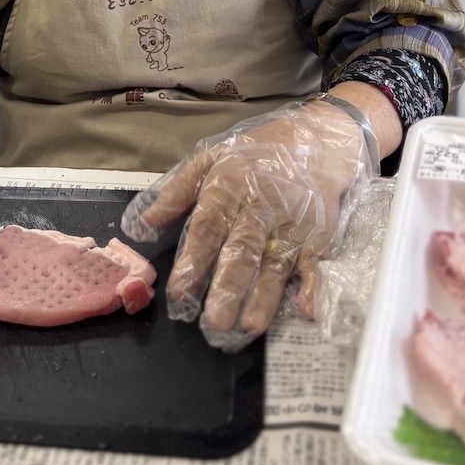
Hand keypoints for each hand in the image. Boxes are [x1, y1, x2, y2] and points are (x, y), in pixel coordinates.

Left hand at [120, 99, 373, 351]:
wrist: (318, 139)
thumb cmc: (256, 154)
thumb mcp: (211, 159)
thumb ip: (177, 192)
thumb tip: (145, 224)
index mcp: (229, 186)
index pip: (208, 227)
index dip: (193, 260)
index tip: (178, 291)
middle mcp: (261, 206)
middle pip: (243, 249)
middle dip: (228, 286)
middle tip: (214, 321)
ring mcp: (292, 222)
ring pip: (276, 262)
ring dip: (265, 296)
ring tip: (249, 326)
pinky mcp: (318, 232)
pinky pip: (314, 261)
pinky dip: (312, 285)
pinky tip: (306, 308)